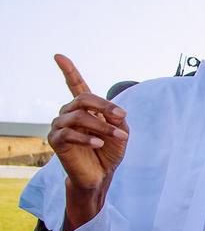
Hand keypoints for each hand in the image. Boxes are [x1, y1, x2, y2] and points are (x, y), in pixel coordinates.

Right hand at [49, 54, 128, 192]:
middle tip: (122, 117)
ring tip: (118, 137)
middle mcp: (69, 113)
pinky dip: (87, 138)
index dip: (68, 71)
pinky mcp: (56, 140)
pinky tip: (99, 144)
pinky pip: (69, 134)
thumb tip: (115, 111)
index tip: (58, 56)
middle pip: (84, 99)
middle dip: (105, 107)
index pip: (76, 85)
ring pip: (79, 117)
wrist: (101, 174)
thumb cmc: (110, 150)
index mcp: (84, 108)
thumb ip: (118, 119)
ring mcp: (60, 125)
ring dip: (102, 126)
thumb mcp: (121, 132)